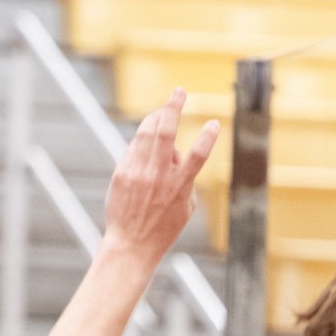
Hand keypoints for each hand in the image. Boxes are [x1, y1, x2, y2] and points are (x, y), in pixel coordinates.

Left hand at [103, 90, 220, 271]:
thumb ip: (185, 178)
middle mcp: (157, 176)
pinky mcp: (121, 174)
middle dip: (173, 107)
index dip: (208, 138)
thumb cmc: (163, 227)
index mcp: (179, 185)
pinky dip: (141, 141)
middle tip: (179, 91)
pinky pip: (133, 148)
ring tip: (162, 109)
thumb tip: (174, 153)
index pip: (197, 156)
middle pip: (165, 132)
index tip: (214, 123)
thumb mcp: (185, 206)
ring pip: (146, 134)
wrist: (130, 244)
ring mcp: (137, 173)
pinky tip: (146, 138)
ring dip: (155, 117)